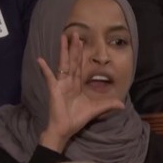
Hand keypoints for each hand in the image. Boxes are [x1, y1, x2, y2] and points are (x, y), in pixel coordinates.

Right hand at [38, 32, 124, 151]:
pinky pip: (50, 77)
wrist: (65, 129)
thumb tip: (123, 105)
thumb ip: (108, 105)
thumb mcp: (96, 109)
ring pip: (63, 64)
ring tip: (62, 38)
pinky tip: (40, 60)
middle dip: (73, 47)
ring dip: (63, 51)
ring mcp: (61, 84)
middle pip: (72, 60)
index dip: (81, 53)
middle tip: (74, 33)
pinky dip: (45, 69)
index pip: (80, 65)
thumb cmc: (77, 118)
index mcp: (77, 84)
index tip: (82, 40)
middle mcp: (69, 81)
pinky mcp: (54, 89)